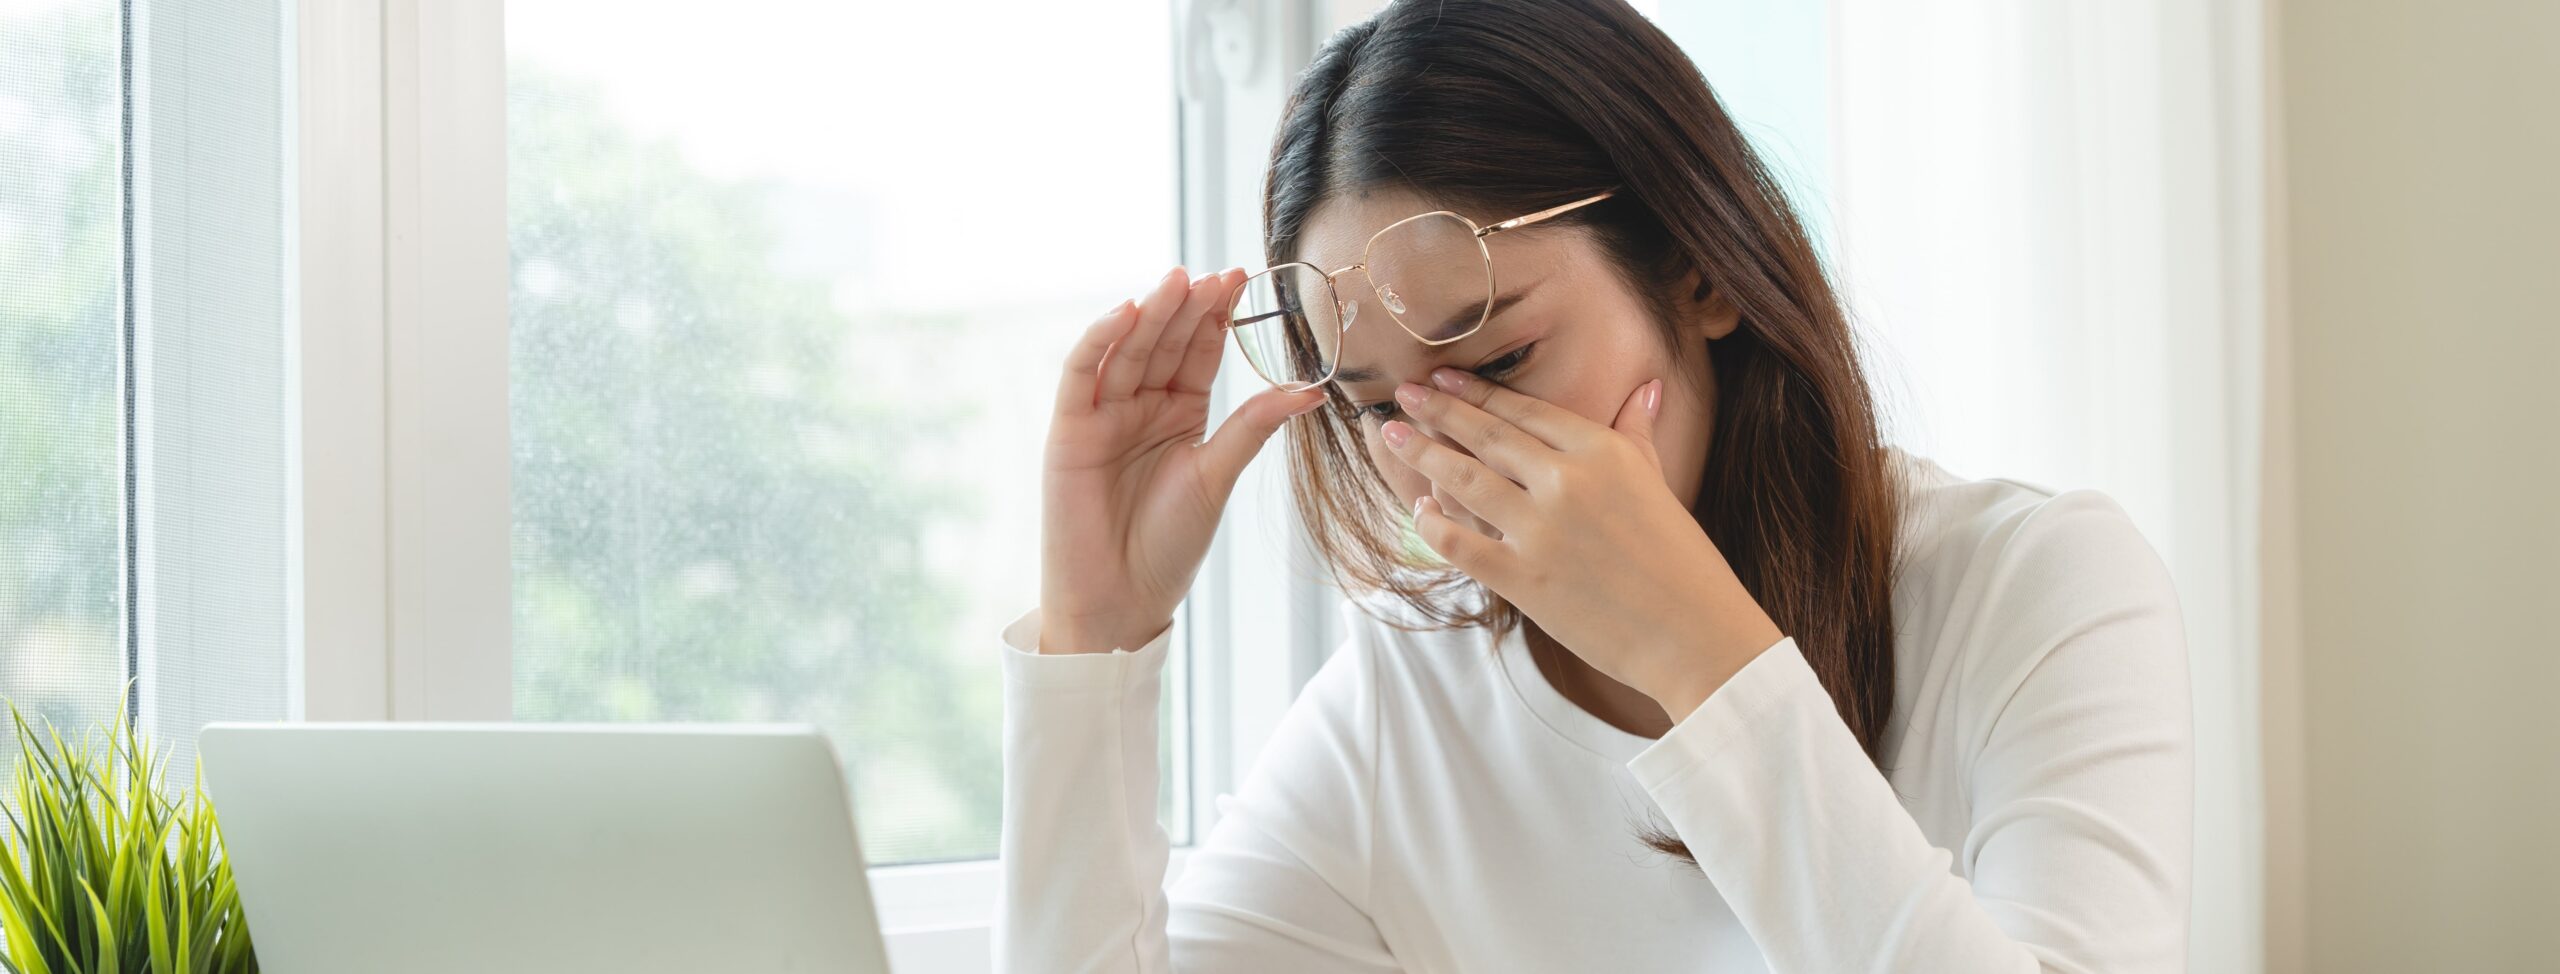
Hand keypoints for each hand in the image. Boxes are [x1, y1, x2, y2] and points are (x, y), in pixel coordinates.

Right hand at [1039, 265, 1329, 654]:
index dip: (1218, 316)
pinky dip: (1100, 340)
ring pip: (1126, 349)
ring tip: (1179, 281)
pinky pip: (1081, 374)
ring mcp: (1102, 414)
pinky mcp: (1068, 429)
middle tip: (1216, 274)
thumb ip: (1252, 427)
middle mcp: (1140, 406)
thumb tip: (1312, 389)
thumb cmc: (1168, 547)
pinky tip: (1126, 313)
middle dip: (1188, 306)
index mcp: (1180, 414)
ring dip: (1150, 314)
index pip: (1199, 352)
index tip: (1243, 278)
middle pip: (1164, 342)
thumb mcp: (1216, 477)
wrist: (1119, 601)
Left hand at [1379, 366, 1784, 718]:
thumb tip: (1645, 388)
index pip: (1525, 411)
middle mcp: (1566, 483)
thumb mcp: (1659, 483)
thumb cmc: (1680, 560)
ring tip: (1392, 437)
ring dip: (1422, 455)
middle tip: (1402, 393)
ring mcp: (1541, 531)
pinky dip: (1434, 525)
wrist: (1692, 635)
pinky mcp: (1523, 579)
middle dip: (1438, 411)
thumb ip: (1638, 433)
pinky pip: (1460, 544)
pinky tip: (1419, 511)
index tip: (1442, 377)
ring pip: (1464, 481)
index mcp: (1602, 452)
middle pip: (1487, 436)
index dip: (1477, 392)